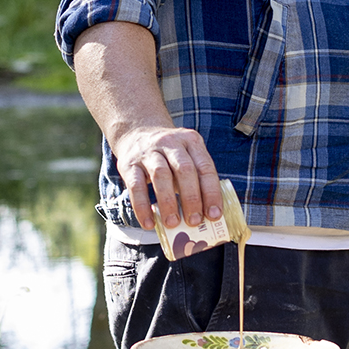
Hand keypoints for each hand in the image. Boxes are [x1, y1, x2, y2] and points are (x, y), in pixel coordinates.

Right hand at [73, 21, 224, 230]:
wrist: (132, 123)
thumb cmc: (168, 149)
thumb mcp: (187, 152)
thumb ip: (199, 174)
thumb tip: (218, 209)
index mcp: (191, 140)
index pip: (205, 167)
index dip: (212, 191)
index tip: (216, 214)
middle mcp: (171, 143)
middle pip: (185, 173)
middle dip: (192, 200)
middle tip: (196, 224)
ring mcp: (149, 151)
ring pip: (161, 179)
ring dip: (169, 204)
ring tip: (174, 225)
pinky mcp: (130, 160)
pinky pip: (136, 185)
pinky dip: (142, 205)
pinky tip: (149, 222)